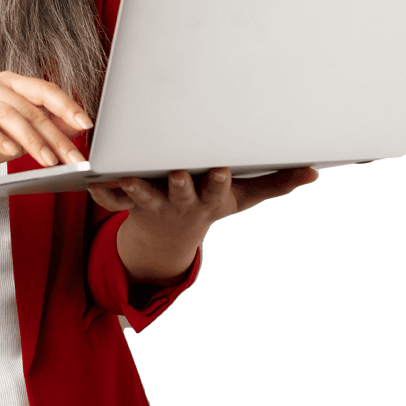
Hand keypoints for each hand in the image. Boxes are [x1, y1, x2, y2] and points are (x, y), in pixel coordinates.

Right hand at [0, 71, 92, 181]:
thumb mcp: (17, 137)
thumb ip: (44, 128)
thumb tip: (76, 127)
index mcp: (8, 83)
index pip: (44, 90)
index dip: (67, 106)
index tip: (86, 124)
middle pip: (30, 106)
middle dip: (55, 134)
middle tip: (72, 156)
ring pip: (9, 116)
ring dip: (32, 140)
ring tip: (48, 161)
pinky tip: (12, 152)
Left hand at [88, 167, 318, 273]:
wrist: (167, 237)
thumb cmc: (208, 202)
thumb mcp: (242, 198)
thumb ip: (275, 183)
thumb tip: (314, 171)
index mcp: (209, 198)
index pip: (215, 189)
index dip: (217, 181)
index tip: (219, 169)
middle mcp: (180, 202)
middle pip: (180, 193)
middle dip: (179, 184)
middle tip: (177, 173)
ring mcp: (152, 203)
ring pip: (142, 196)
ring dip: (134, 188)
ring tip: (126, 178)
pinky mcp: (126, 203)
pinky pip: (109, 199)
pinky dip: (101, 192)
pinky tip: (91, 180)